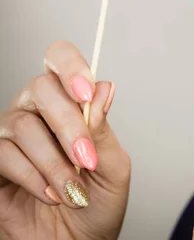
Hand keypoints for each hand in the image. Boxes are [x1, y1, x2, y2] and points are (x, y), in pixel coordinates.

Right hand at [0, 40, 130, 239]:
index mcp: (70, 100)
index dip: (71, 66)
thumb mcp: (112, 167)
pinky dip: (33, 178)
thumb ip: (103, 129)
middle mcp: (38, 109)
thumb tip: (104, 88)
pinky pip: (4, 154)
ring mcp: (12, 133)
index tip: (86, 91)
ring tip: (71, 190)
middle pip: (41, 88)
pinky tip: (51, 195)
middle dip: (68, 125)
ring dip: (53, 162)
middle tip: (86, 159)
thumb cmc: (96, 204)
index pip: (60, 59)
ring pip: (23, 125)